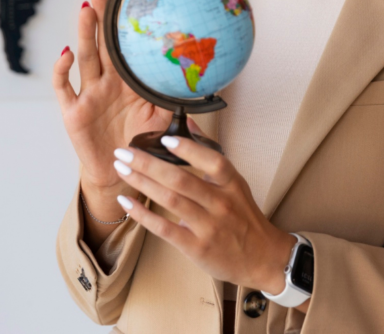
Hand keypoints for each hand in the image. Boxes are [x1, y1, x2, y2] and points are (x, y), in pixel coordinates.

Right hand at [52, 0, 170, 191]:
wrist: (122, 172)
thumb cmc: (141, 144)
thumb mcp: (163, 119)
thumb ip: (176, 100)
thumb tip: (203, 82)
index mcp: (128, 81)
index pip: (124, 46)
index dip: (122, 23)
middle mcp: (107, 82)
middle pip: (102, 44)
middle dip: (100, 17)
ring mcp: (88, 94)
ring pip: (85, 58)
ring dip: (84, 34)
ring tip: (85, 10)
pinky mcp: (73, 111)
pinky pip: (65, 87)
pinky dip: (62, 69)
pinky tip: (66, 54)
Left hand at [110, 132, 295, 294]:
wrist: (263, 258)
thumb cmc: (243, 216)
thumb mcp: (234, 183)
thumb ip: (209, 154)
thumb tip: (187, 124)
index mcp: (231, 184)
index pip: (212, 161)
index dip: (189, 149)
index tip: (164, 139)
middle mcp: (221, 203)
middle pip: (181, 179)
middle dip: (148, 164)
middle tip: (123, 152)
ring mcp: (209, 226)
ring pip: (171, 200)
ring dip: (142, 183)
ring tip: (121, 169)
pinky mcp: (197, 247)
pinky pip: (165, 228)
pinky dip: (143, 215)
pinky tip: (126, 202)